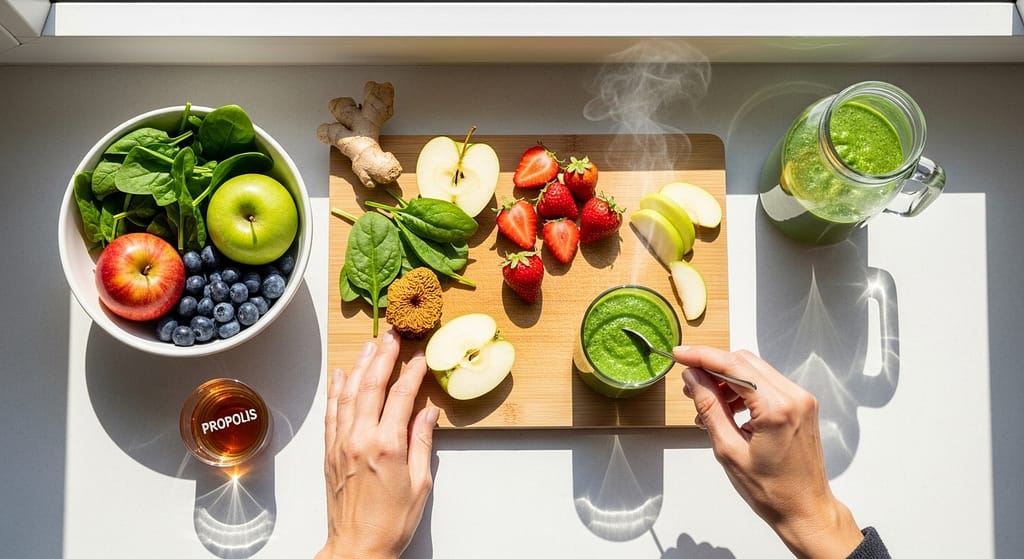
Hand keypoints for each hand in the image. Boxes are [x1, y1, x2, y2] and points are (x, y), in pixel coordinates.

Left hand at [318, 329, 438, 558]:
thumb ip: (422, 442)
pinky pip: (331, 412)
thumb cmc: (391, 523)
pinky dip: (336, 390)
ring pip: (348, 394)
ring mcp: (341, 444)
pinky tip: (340, 374)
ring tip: (368, 345)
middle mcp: (361, 439)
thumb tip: (428, 414)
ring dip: (359, 366)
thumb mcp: (420, 483)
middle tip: (391, 336)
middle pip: (371, 386)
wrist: (357, 548)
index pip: (400, 396)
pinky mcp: (330, 452)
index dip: (412, 373)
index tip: (420, 357)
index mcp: (388, 446)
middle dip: (383, 356)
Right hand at [674, 346, 862, 558]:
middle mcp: (794, 397)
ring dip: (726, 380)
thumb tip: (693, 378)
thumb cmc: (771, 491)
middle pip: (744, 362)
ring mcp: (801, 399)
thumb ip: (709, 408)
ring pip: (754, 371)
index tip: (680, 355)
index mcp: (777, 409)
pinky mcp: (801, 405)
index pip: (734, 366)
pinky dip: (742, 390)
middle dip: (713, 367)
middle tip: (688, 382)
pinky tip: (726, 409)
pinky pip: (766, 385)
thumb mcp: (729, 450)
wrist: (805, 510)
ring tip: (704, 403)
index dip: (702, 357)